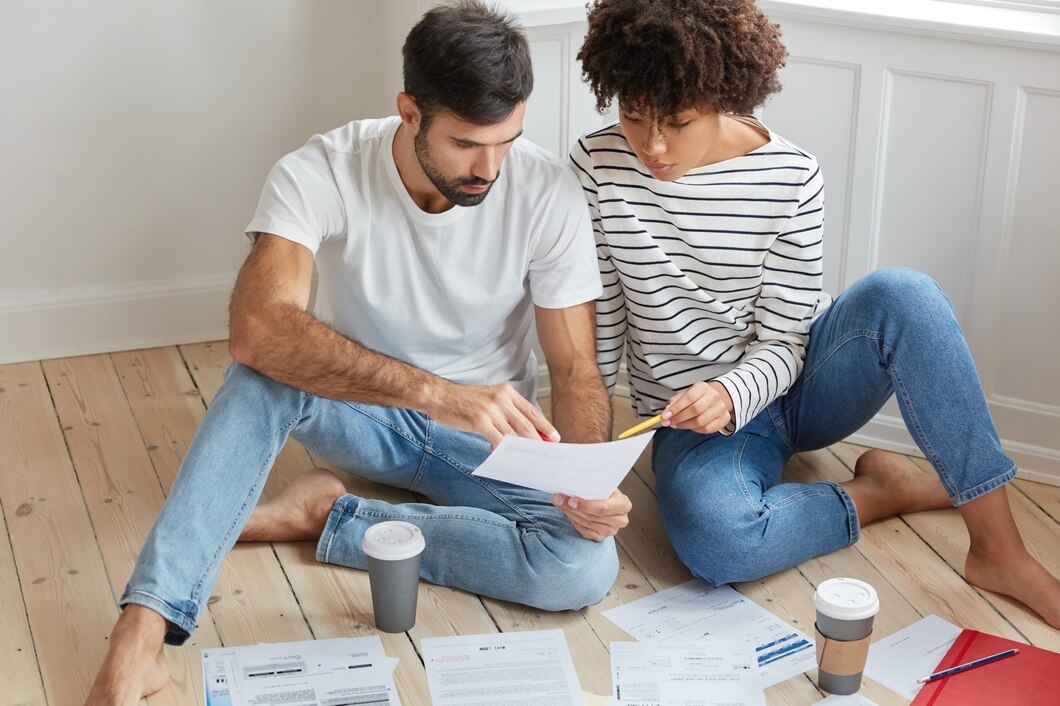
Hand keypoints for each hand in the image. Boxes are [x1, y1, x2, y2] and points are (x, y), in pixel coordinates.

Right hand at [431, 382, 557, 448]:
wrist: (440, 396)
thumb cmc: (464, 400)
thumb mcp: (490, 399)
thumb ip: (506, 412)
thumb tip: (520, 432)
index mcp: (507, 393)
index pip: (532, 411)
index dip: (545, 426)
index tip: (554, 437)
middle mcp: (502, 399)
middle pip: (527, 424)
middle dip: (539, 441)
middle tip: (546, 454)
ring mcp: (492, 410)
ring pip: (515, 434)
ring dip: (524, 449)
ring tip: (530, 460)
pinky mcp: (480, 421)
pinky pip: (498, 440)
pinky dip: (504, 451)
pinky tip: (506, 458)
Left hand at [551, 489, 631, 540]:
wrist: (604, 499)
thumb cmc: (603, 490)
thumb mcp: (602, 484)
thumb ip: (591, 484)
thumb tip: (569, 483)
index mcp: (623, 504)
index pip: (604, 508)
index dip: (586, 505)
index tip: (571, 500)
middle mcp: (620, 520)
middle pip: (593, 517)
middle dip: (573, 508)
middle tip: (558, 499)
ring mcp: (611, 530)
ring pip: (587, 524)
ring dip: (571, 513)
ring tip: (560, 503)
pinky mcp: (601, 537)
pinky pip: (584, 531)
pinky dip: (574, 521)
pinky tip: (568, 513)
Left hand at [664, 381, 732, 434]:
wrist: (715, 399)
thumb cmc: (696, 398)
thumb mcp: (684, 395)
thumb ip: (674, 402)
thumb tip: (666, 412)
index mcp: (702, 387)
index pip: (689, 398)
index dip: (676, 408)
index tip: (665, 416)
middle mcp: (714, 396)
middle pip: (695, 410)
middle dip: (679, 418)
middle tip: (668, 423)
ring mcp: (721, 408)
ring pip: (700, 422)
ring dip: (685, 425)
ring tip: (677, 425)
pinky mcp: (724, 419)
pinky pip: (707, 429)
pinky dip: (695, 430)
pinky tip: (690, 426)